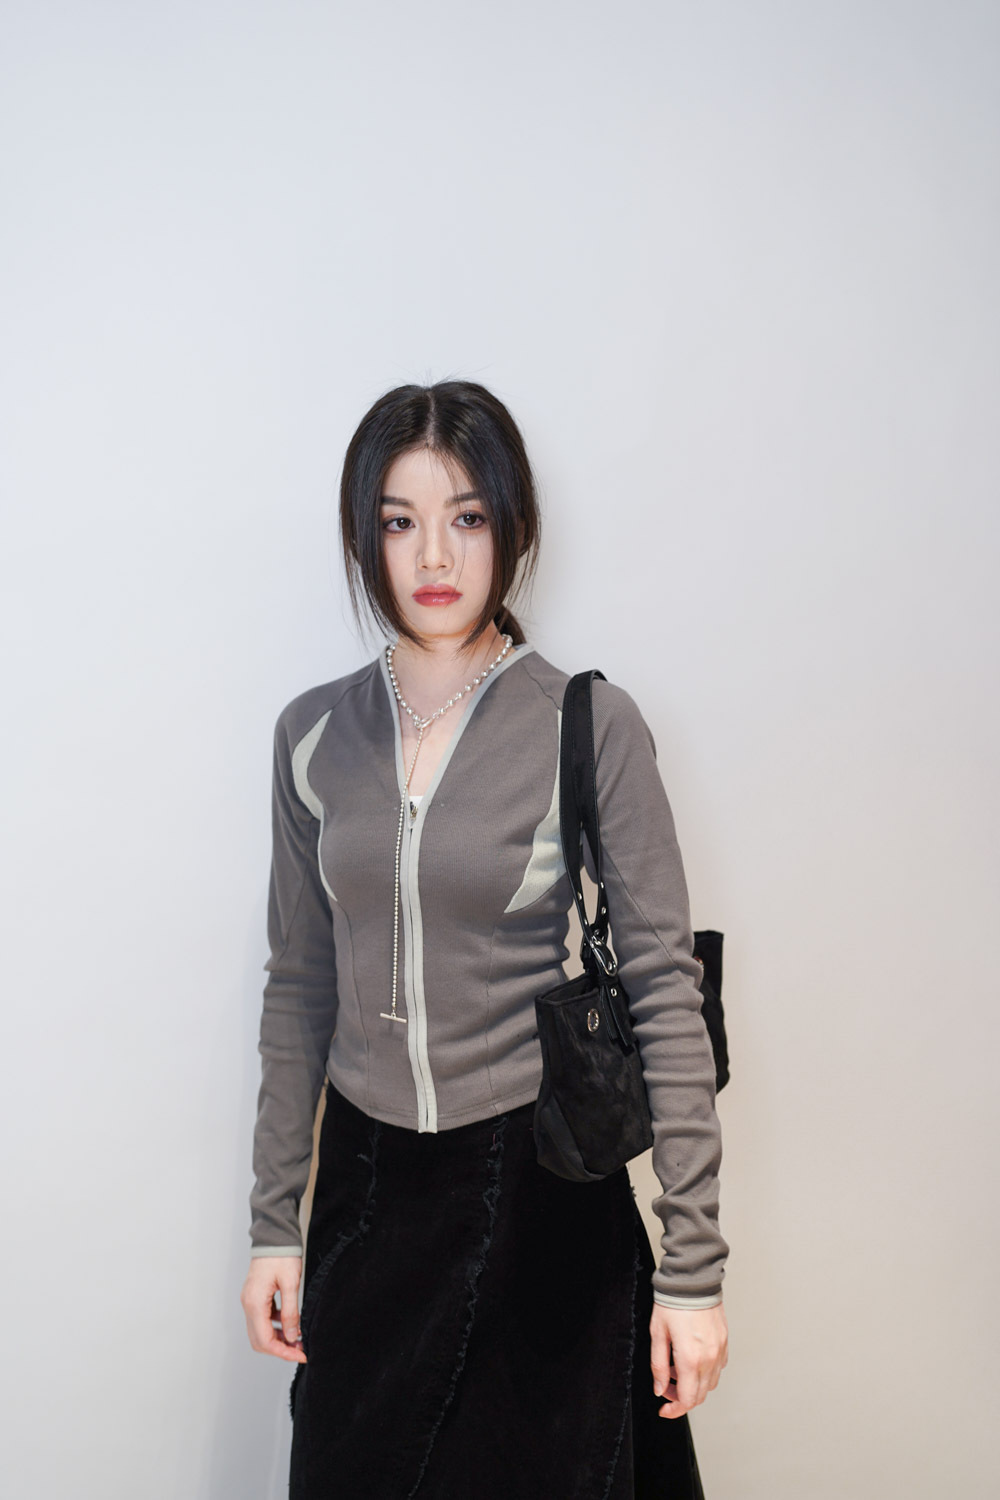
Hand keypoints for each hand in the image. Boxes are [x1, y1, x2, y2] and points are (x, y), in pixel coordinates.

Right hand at [241, 1256, 306, 1363]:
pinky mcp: (254, 1297)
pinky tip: (291, 1322)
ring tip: (299, 1338)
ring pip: (260, 1331)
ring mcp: (249, 1301)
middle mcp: (248, 1304)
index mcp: (254, 1303)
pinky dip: (276, 1326)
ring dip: (278, 1339)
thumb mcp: (291, 1284)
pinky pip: (262, 1319)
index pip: (265, 1340)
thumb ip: (291, 1312)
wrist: (274, 1236)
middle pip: (259, 1340)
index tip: (301, 1354)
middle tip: (300, 1349)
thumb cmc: (282, 1256)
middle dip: (280, 1349)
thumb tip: (292, 1337)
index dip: (283, 1352)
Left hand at [649, 1302, 727, 1417]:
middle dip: (681, 1398)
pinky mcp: (724, 1342)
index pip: (687, 1399)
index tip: (664, 1410)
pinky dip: (705, 1373)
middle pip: (700, 1396)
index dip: (674, 1410)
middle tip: (666, 1387)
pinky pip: (718, 1368)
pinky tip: (691, 1361)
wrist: (692, 1280)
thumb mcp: (657, 1334)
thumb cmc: (673, 1303)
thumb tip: (660, 1389)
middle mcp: (709, 1358)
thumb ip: (658, 1365)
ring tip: (676, 1369)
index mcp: (690, 1359)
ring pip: (710, 1384)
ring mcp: (719, 1351)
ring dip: (693, 1386)